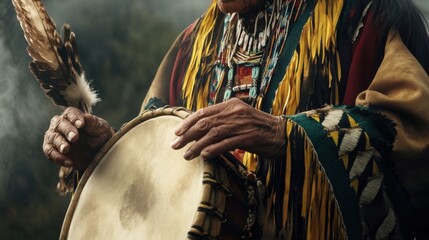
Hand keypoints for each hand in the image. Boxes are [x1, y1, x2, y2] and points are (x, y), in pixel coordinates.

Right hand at [43, 107, 113, 170]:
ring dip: (59, 143)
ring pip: (52, 137)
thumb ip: (94, 123)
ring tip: (66, 149)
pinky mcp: (52, 149)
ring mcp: (55, 136)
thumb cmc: (98, 136)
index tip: (81, 124)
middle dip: (66, 130)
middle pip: (59, 123)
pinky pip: (50, 152)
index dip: (75, 118)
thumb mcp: (101, 129)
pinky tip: (69, 162)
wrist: (96, 153)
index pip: (71, 113)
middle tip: (74, 138)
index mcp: (74, 116)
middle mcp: (61, 124)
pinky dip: (58, 157)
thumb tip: (86, 117)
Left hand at [170, 98, 285, 159]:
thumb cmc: (258, 128)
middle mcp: (235, 112)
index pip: (204, 112)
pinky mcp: (250, 137)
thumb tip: (199, 128)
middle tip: (175, 146)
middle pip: (205, 123)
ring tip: (186, 155)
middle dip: (187, 135)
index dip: (188, 122)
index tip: (176, 132)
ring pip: (213, 134)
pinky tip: (204, 155)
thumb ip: (222, 119)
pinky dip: (213, 149)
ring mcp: (242, 124)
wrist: (283, 134)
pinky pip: (227, 143)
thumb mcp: (239, 117)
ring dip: (196, 145)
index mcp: (231, 105)